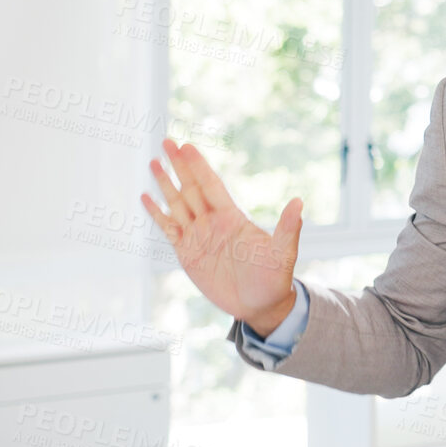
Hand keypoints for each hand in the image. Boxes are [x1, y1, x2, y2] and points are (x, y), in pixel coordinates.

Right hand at [142, 138, 303, 335]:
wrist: (259, 305)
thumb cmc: (274, 278)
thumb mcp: (282, 253)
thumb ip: (287, 228)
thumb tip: (299, 202)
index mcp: (233, 218)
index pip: (212, 185)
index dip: (199, 166)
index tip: (187, 146)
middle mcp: (213, 222)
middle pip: (192, 187)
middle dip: (180, 165)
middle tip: (168, 141)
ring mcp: (198, 236)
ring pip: (178, 203)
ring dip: (166, 183)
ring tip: (154, 162)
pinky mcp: (187, 253)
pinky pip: (168, 228)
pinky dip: (157, 213)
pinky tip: (146, 197)